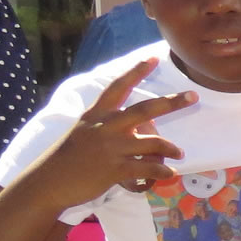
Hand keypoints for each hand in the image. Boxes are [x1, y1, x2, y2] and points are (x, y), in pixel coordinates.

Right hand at [26, 59, 194, 207]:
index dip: (136, 72)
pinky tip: (171, 173)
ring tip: (179, 153)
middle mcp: (105, 127)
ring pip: (153, 143)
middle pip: (145, 110)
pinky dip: (163, 171)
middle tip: (193, 95)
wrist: (47, 182)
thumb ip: (105, 125)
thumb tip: (133, 127)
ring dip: (170, 148)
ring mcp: (111, 148)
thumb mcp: (82, 132)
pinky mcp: (115, 170)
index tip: (154, 58)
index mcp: (96, 115)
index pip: (118, 87)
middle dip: (171, 102)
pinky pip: (148, 168)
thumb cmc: (67, 157)